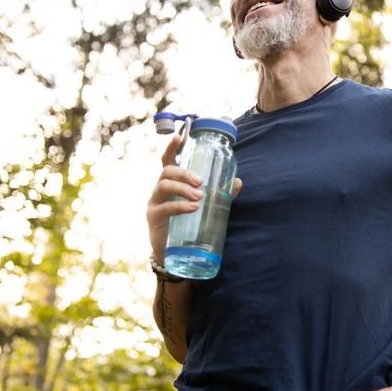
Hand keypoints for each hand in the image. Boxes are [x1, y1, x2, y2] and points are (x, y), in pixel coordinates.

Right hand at [146, 134, 242, 258]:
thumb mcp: (205, 208)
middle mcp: (160, 190)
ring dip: (183, 188)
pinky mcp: (154, 218)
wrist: (174, 255)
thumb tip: (237, 181)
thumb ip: (220, 195)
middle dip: (184, 173)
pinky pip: (165, 208)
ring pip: (164, 186)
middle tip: (201, 182)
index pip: (168, 161)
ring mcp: (154, 203)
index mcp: (172, 183)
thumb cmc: (189, 226)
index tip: (178, 136)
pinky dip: (180, 206)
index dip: (172, 148)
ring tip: (199, 197)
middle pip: (167, 171)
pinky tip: (193, 208)